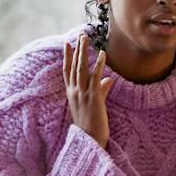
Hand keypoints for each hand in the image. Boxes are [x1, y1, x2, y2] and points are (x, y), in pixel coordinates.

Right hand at [63, 34, 114, 149]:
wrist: (90, 140)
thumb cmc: (92, 126)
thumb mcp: (95, 105)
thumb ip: (102, 90)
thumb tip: (109, 80)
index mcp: (72, 94)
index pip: (67, 71)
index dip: (67, 57)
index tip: (67, 44)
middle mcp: (75, 92)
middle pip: (74, 66)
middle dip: (76, 49)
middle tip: (79, 35)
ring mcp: (83, 94)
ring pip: (81, 68)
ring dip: (84, 52)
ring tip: (86, 38)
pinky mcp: (93, 97)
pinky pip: (95, 77)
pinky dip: (99, 64)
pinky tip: (102, 54)